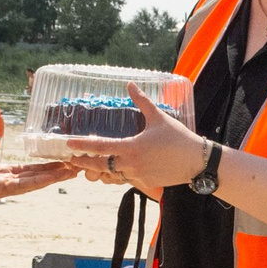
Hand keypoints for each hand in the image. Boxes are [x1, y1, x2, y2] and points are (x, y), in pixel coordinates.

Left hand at [0, 110, 68, 205]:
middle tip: (77, 166)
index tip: (61, 160)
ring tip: (73, 171)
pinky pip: (22, 186)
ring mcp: (1, 188)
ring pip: (34, 182)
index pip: (26, 169)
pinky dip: (39, 182)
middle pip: (36, 176)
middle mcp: (3, 182)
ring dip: (54, 177)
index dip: (44, 165)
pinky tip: (53, 178)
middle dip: (56, 172)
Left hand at [63, 83, 208, 193]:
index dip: (82, 145)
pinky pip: (127, 179)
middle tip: (73, 160)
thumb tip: (130, 84)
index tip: (69, 144)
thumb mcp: (158, 117)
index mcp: (131, 147)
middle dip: (85, 164)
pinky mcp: (146, 183)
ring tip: (94, 165)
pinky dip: (121, 174)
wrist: (197, 162)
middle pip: (100, 166)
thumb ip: (141, 101)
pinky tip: (118, 169)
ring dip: (103, 170)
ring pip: (113, 175)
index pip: (100, 146)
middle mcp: (131, 164)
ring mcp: (138, 176)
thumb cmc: (178, 138)